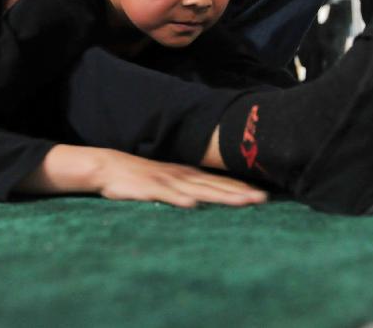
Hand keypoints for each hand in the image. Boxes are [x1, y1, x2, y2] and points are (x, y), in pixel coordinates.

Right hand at [96, 149, 266, 207]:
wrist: (109, 166)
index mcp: (187, 174)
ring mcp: (167, 182)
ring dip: (221, 196)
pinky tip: (193, 206)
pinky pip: (167, 196)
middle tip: (263, 199)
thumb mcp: (167, 179)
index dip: (240, 187)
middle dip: (240, 193)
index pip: (218, 181)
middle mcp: (182, 176)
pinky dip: (180, 200)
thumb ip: (186, 186)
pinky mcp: (150, 189)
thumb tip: (204, 197)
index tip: (262, 195)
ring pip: (199, 190)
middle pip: (216, 186)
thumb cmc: (139, 176)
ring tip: (243, 202)